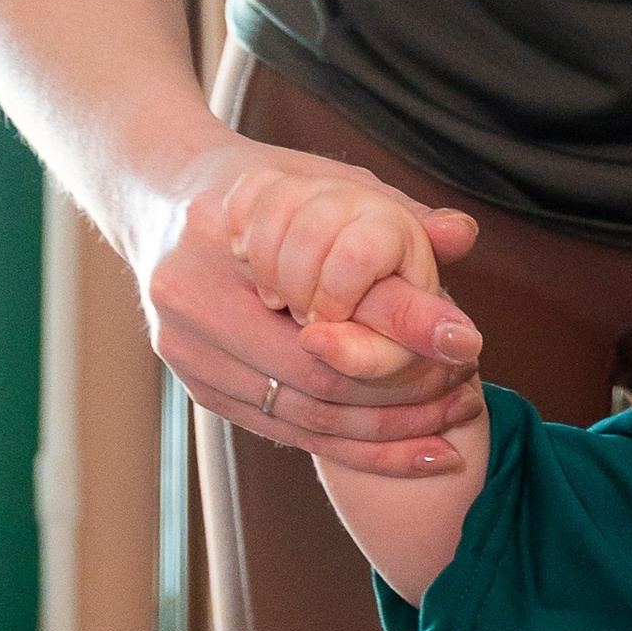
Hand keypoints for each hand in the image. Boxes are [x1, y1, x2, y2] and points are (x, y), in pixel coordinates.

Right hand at [136, 141, 487, 478]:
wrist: (164, 199)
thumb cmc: (261, 185)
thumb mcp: (325, 181)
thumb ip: (395, 212)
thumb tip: (464, 234)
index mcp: (215, 240)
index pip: (325, 324)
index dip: (404, 347)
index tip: (467, 352)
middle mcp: (188, 303)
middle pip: (314, 384)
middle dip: (401, 401)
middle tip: (464, 398)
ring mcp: (186, 353)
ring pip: (303, 420)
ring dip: (384, 434)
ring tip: (448, 429)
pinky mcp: (196, 386)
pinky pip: (285, 431)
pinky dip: (350, 446)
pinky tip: (407, 449)